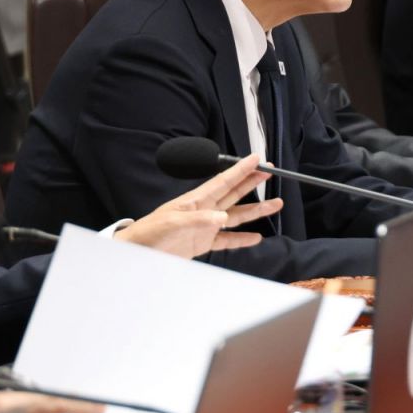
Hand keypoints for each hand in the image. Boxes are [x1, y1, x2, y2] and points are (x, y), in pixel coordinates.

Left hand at [115, 153, 280, 257]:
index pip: (223, 181)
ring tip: (275, 204)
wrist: (138, 252)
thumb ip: (199, 220)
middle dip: (252, 182)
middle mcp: (204, 211)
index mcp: (196, 200)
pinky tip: (255, 236)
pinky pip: (228, 239)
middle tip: (270, 172)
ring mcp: (205, 226)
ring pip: (237, 216)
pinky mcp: (203, 243)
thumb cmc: (149, 233)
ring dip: (255, 210)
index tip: (257, 159)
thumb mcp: (172, 223)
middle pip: (234, 193)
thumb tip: (222, 217)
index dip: (241, 170)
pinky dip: (243, 238)